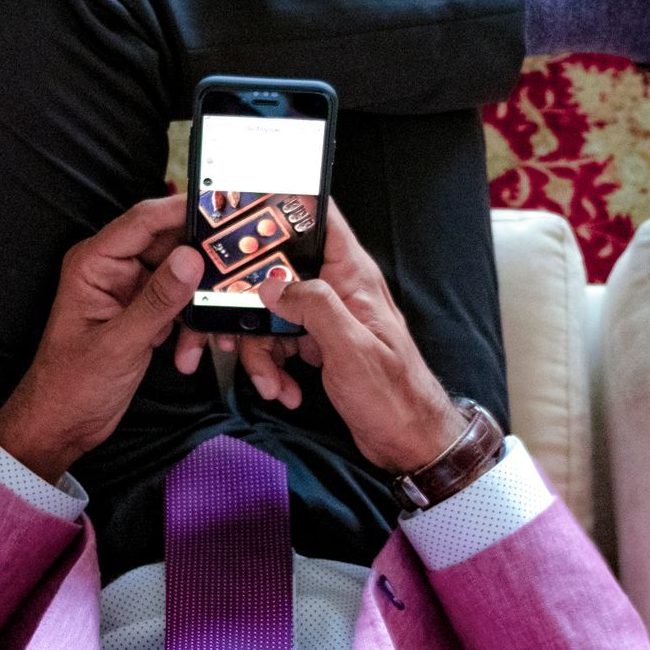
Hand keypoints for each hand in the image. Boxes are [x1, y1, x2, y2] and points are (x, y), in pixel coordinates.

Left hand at [0, 193, 201, 481]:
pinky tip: (192, 355)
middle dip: (203, 263)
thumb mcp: (119, 343)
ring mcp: (131, 292)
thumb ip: (158, 300)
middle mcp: (114, 270)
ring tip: (217, 330)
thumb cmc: (72, 385)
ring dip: (201, 304)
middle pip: (170, 246)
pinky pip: (180, 306)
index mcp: (95, 263)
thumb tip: (191, 258)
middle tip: (242, 271)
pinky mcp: (144, 315)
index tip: (225, 208)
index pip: (144, 221)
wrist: (62, 425)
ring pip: (182, 278)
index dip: (183, 209)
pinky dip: (192, 328)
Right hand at [179, 200, 465, 473]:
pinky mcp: (319, 345)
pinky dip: (275, 369)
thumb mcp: (350, 347)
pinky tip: (285, 391)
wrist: (408, 442)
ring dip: (263, 353)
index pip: (320, 218)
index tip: (244, 217)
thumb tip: (270, 284)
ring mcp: (327, 319)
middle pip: (278, 274)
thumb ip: (312, 305)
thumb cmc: (393, 395)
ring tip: (273, 384)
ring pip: (273, 315)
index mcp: (352, 276)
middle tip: (241, 339)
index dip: (283, 207)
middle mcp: (338, 290)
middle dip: (254, 309)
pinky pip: (281, 344)